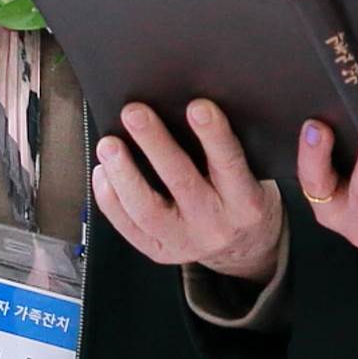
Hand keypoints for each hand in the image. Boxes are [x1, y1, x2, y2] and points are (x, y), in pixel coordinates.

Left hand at [91, 99, 284, 282]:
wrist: (244, 245)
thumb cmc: (244, 197)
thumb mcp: (253, 175)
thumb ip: (229, 151)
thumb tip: (194, 107)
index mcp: (246, 203)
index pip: (230, 164)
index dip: (214, 135)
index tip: (197, 106)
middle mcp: (216, 225)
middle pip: (181, 182)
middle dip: (156, 143)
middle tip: (135, 113)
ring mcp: (185, 242)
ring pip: (147, 210)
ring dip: (124, 174)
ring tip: (109, 144)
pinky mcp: (161, 252)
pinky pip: (129, 228)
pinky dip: (111, 199)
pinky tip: (104, 172)